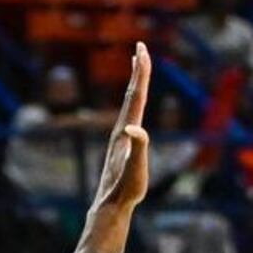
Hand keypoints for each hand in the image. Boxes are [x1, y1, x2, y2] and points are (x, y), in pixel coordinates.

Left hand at [89, 43, 153, 213]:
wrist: (111, 206)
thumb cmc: (125, 190)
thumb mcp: (136, 170)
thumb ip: (138, 147)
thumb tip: (134, 127)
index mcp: (126, 131)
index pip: (136, 96)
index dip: (141, 73)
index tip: (142, 49)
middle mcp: (122, 129)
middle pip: (132, 94)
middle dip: (138, 70)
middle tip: (141, 47)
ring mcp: (121, 137)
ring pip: (130, 103)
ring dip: (136, 82)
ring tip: (137, 65)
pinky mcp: (122, 145)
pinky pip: (130, 114)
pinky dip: (134, 101)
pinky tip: (135, 103)